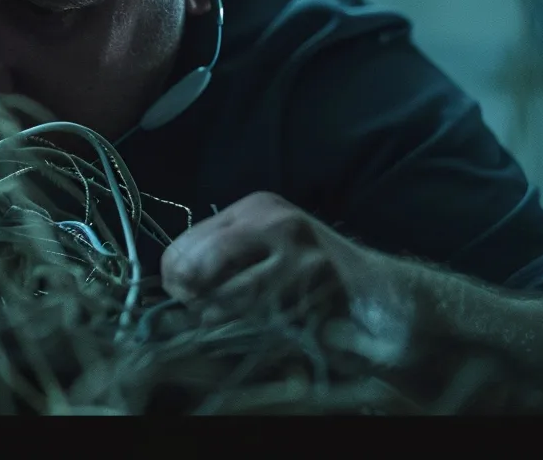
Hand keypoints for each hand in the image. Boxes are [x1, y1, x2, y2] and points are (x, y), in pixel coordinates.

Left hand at [159, 191, 418, 360]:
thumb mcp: (261, 244)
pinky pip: (259, 325)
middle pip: (202, 268)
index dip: (173, 273)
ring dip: (217, 320)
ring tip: (228, 320)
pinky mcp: (315, 299)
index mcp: (258, 208)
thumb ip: (216, 252)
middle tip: (195, 308)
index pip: (190, 241)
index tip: (177, 290)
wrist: (374, 292)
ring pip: (227, 302)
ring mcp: (299, 262)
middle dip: (191, 295)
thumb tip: (168, 278)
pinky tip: (255, 329)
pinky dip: (247, 334)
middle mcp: (278, 226)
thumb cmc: (305, 269)